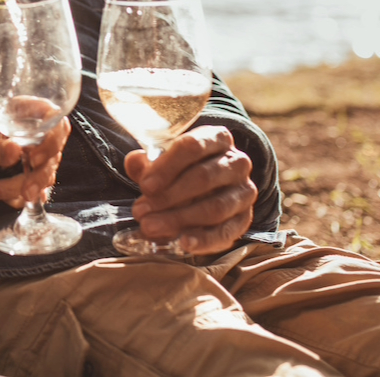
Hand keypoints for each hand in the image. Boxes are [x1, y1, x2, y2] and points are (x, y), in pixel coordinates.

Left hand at [0, 117, 70, 208]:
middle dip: (39, 176)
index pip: (55, 121)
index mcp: (30, 115)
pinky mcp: (41, 177)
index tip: (34, 159)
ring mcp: (44, 157)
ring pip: (47, 175)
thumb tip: (14, 151)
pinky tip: (6, 199)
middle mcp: (42, 136)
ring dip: (24, 189)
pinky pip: (40, 191)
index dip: (52, 141)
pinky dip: (23, 198)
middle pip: (54, 154)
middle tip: (23, 188)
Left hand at [125, 125, 255, 254]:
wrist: (209, 187)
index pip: (193, 146)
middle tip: (141, 211)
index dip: (167, 167)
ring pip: (215, 206)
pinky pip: (226, 232)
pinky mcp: (244, 219)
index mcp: (217, 138)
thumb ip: (147, 162)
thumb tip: (135, 163)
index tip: (145, 185)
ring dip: (179, 219)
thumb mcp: (164, 160)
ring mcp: (244, 192)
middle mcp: (236, 162)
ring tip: (150, 226)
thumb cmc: (182, 169)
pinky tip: (183, 242)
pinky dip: (204, 240)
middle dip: (169, 196)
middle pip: (204, 177)